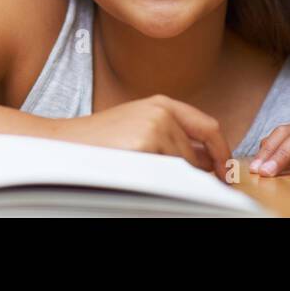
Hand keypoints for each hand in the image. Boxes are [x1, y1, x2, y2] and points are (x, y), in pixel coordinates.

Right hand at [53, 95, 233, 181]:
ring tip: (141, 173)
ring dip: (171, 179)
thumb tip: (207, 161)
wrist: (63, 143)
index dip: (222, 152)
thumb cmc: (100, 141)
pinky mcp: (143, 146)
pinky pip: (166, 175)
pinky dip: (158, 182)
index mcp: (162, 104)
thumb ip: (172, 135)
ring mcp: (153, 128)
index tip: (226, 172)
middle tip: (185, 186)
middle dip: (195, 174)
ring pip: (182, 168)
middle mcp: (161, 112)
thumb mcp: (139, 126)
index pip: (209, 127)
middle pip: (196, 154)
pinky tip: (134, 174)